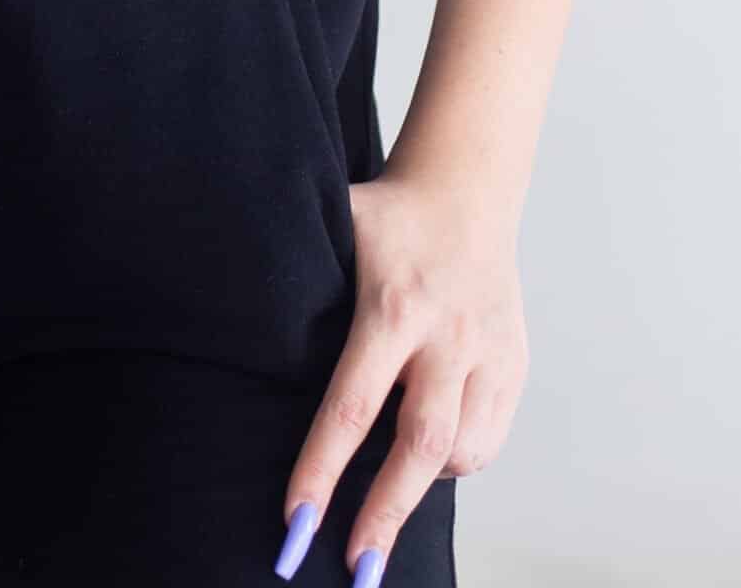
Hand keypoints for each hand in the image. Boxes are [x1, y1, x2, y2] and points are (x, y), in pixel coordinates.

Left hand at [280, 161, 528, 577]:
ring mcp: (488, 353)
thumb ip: (294, 276)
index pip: (350, 404)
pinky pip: (489, 440)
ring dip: (420, 485)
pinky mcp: (516, 366)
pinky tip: (429, 456)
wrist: (466, 189)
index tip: (294, 522)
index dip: (320, 470)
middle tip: (355, 570)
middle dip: (383, 515)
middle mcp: (446, 336)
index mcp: (393, 306)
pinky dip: (458, 462)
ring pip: (460, 451)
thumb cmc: (386, 217)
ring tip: (386, 495)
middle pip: (418, 445)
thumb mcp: (334, 229)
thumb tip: (224, 327)